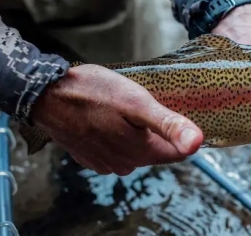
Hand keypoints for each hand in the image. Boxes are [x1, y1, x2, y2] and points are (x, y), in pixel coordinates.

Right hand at [30, 64, 203, 175]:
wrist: (45, 94)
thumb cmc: (92, 93)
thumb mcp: (137, 102)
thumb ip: (168, 124)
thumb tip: (198, 143)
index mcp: (141, 152)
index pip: (177, 153)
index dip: (180, 132)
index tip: (174, 110)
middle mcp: (125, 164)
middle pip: (156, 150)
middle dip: (156, 131)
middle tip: (146, 104)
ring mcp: (105, 163)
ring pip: (136, 149)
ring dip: (137, 132)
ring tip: (127, 109)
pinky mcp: (90, 156)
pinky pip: (116, 149)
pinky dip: (118, 134)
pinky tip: (110, 117)